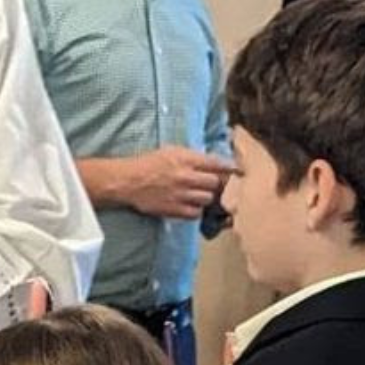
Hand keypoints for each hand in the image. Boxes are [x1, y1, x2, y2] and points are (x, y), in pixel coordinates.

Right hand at [112, 148, 236, 219]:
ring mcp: (180, 194)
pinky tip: (190, 205)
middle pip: (215, 183)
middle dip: (215, 183)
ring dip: (205, 197)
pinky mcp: (173, 209)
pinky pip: (195, 213)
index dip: (229, 168)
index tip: (236, 171)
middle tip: (210, 184)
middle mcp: (185, 176)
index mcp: (185, 159)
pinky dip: (196, 210)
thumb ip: (192, 156)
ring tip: (198, 195)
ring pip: (207, 198)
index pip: (216, 163)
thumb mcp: (171, 151)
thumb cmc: (148, 164)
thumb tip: (212, 162)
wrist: (128, 181)